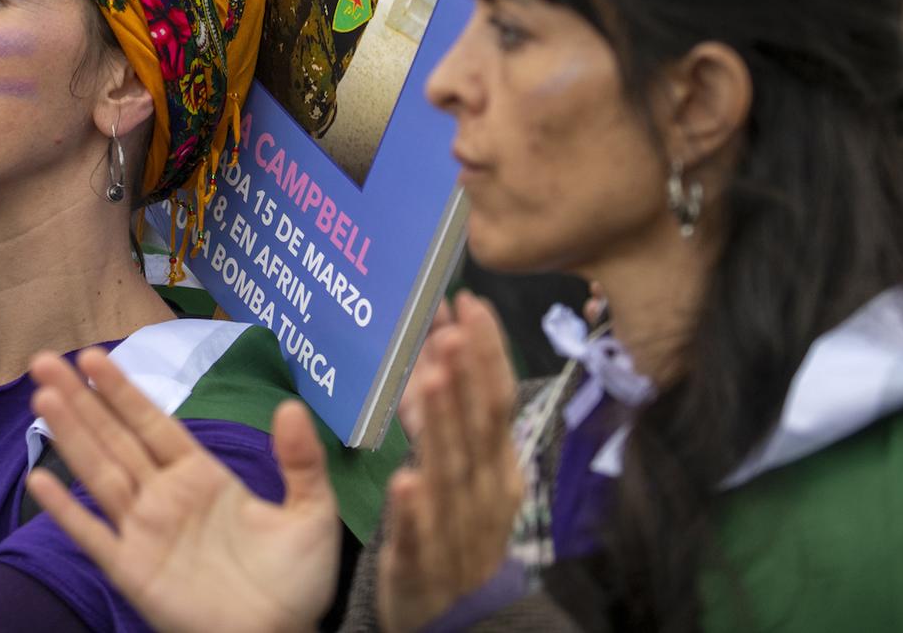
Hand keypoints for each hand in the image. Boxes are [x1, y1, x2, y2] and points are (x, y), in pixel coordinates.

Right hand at [25, 349, 339, 632]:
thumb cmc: (296, 584)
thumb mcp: (311, 514)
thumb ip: (301, 461)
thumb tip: (290, 405)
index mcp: (201, 477)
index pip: (152, 424)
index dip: (122, 391)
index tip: (93, 357)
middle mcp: (164, 497)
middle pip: (114, 439)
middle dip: (81, 401)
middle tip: (45, 362)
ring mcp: (144, 532)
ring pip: (99, 474)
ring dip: (71, 437)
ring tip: (42, 399)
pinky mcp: (132, 571)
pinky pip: (93, 535)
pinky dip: (66, 510)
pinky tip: (40, 480)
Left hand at [378, 293, 521, 632]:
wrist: (463, 620)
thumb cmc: (457, 526)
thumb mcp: (457, 466)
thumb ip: (444, 411)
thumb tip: (436, 343)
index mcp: (499, 466)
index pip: (498, 398)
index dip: (486, 350)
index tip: (469, 302)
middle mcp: (486, 493)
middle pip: (479, 427)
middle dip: (467, 375)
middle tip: (451, 327)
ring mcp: (459, 530)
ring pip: (451, 472)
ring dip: (442, 426)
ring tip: (430, 381)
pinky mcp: (422, 566)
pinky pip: (419, 535)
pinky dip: (414, 509)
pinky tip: (403, 481)